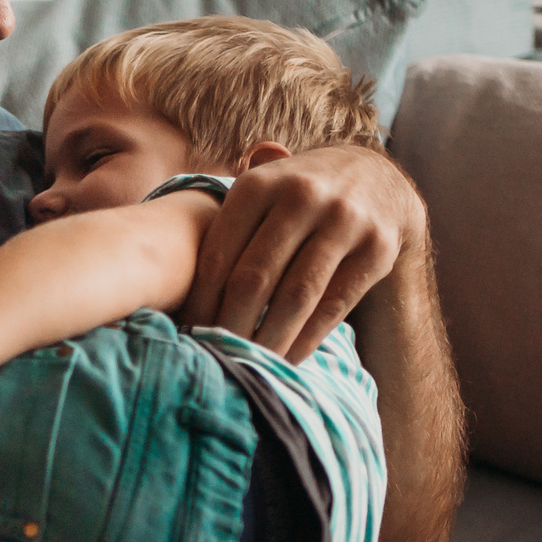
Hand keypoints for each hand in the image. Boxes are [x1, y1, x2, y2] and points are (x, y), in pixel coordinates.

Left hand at [181, 145, 426, 360]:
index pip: (219, 254)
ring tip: (250, 363)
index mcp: (260, 184)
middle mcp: (301, 196)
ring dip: (268, 338)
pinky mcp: (377, 248)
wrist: (379, 178)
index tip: (187, 332)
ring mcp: (344, 220)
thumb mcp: (260, 186)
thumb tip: (163, 258)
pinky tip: (289, 356)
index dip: (200, 300)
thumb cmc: (297, 193)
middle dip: (229, 325)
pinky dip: (308, 337)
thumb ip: (219, 217)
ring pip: (296, 295)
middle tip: (215, 355)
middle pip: (254, 278)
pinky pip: (335, 304)